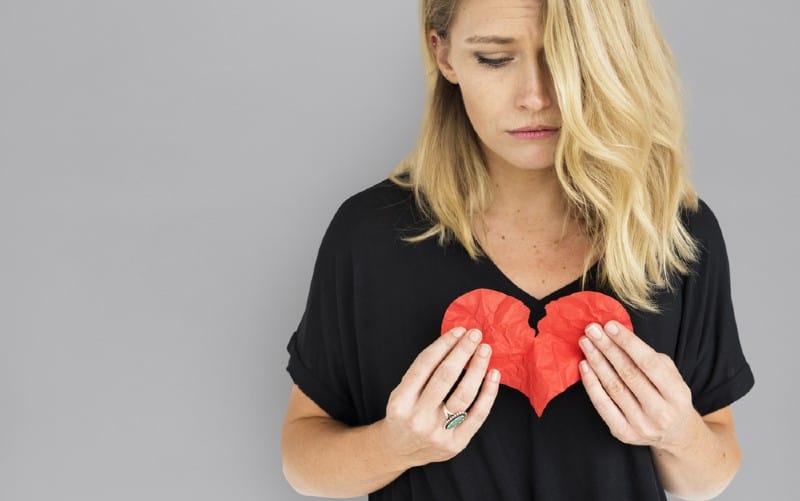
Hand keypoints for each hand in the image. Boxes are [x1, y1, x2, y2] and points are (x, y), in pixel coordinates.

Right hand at [380, 326, 500, 467]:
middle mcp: (417, 417)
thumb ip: (423, 372)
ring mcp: (437, 432)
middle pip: (445, 377)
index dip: (444, 344)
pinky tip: (493, 374)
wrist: (398, 450)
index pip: (425, 365)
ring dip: (477, 368)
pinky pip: (478, 414)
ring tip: (485, 350)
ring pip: (463, 395)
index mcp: (400, 400)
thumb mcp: (401, 392)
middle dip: (462, 351)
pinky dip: (488, 393)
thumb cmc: (404, 413)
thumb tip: (454, 342)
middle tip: (475, 335)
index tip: (458, 330)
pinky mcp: (455, 443)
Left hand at [578, 320, 697, 451]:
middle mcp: (661, 413)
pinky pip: (603, 405)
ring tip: (585, 343)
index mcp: (678, 394)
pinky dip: (591, 384)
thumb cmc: (669, 396)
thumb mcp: (672, 376)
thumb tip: (620, 336)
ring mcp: (642, 425)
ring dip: (597, 362)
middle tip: (592, 330)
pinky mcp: (624, 433)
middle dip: (608, 348)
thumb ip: (651, 358)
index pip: (649, 363)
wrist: (675, 434)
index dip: (628, 343)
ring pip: (614, 387)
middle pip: (629, 374)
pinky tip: (584, 366)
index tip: (610, 326)